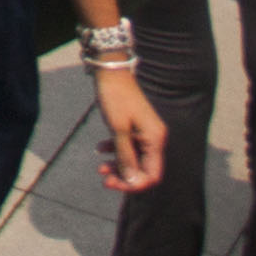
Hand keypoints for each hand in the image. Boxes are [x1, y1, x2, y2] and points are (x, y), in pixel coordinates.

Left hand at [93, 66, 167, 194]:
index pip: (152, 175)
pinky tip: (100, 148)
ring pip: (134, 158)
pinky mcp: (135, 127)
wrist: (111, 71)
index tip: (114, 183)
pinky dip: (115, 150)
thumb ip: (125, 157)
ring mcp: (145, 132)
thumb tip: (131, 181)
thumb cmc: (116, 99)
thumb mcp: (118, 130)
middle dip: (124, 176)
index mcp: (155, 140)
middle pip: (143, 169)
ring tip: (100, 168)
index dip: (134, 184)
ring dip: (118, 165)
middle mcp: (154, 138)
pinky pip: (128, 146)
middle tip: (103, 178)